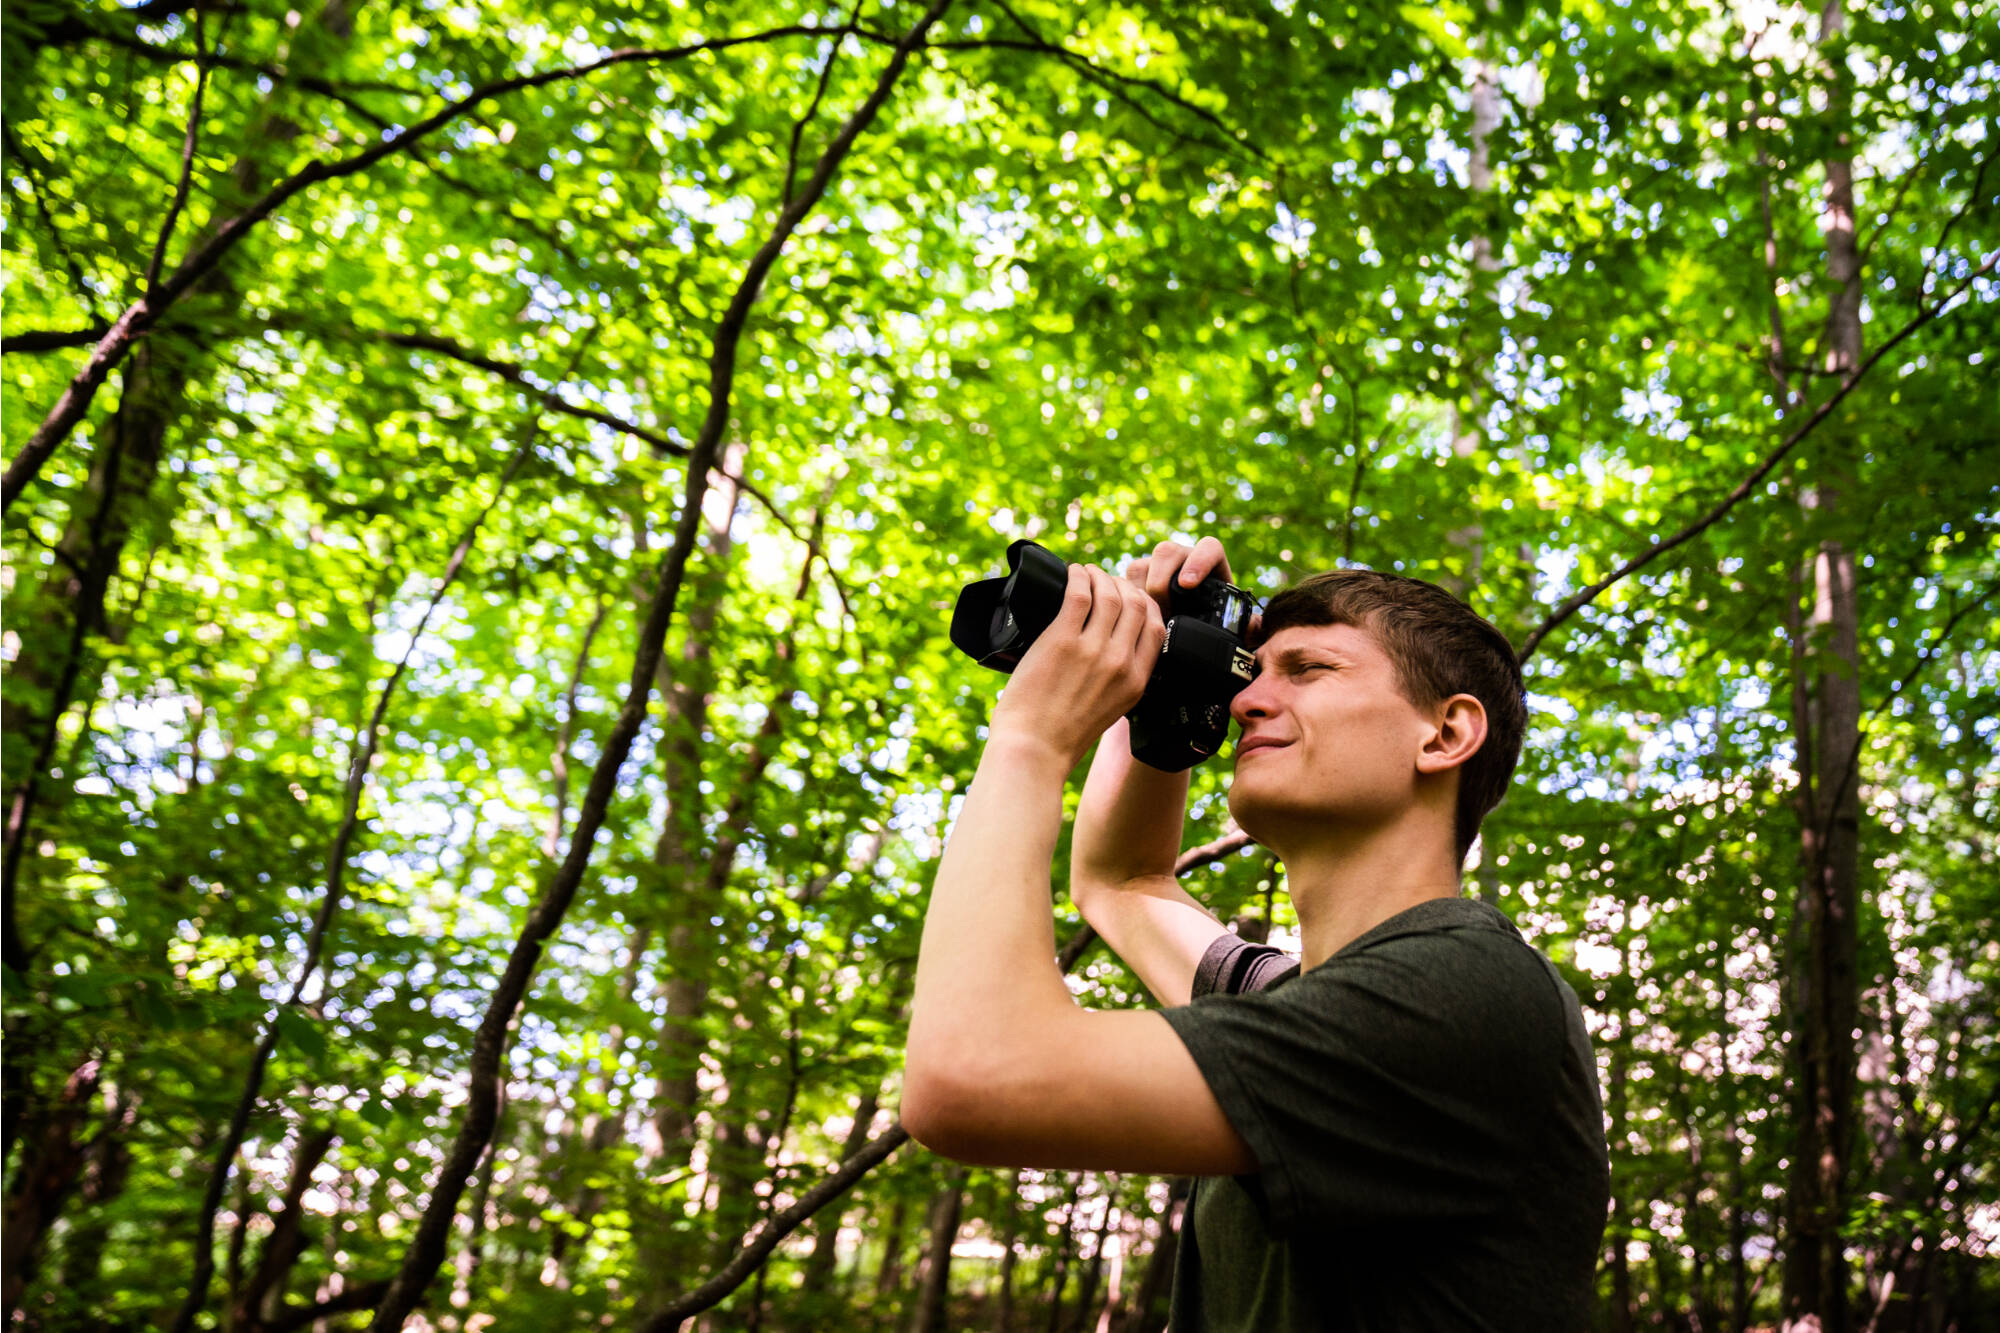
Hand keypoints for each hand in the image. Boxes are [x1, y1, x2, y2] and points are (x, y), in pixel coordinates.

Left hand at [989, 565, 1165, 767]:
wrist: (1033, 749)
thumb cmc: (1062, 734)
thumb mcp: (1108, 710)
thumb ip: (1118, 681)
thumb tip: (1112, 650)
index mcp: (1136, 682)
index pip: (1156, 628)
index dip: (1145, 605)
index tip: (1129, 597)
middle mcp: (1120, 663)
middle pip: (1136, 605)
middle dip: (1123, 585)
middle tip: (1104, 581)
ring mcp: (1092, 651)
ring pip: (1110, 595)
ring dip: (1099, 577)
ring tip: (1086, 573)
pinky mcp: (1061, 641)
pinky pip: (1078, 595)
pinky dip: (1078, 578)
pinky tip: (1072, 573)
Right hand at [1124, 536, 1260, 634]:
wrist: (1183, 643)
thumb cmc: (1212, 634)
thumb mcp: (1232, 633)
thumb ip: (1248, 630)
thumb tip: (1255, 626)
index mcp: (1211, 567)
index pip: (1209, 548)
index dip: (1198, 560)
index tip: (1188, 584)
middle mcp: (1182, 563)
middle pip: (1168, 551)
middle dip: (1162, 578)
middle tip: (1162, 608)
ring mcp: (1154, 571)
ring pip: (1140, 565)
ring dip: (1139, 591)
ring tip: (1145, 618)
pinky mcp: (1132, 584)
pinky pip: (1120, 581)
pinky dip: (1122, 598)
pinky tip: (1127, 619)